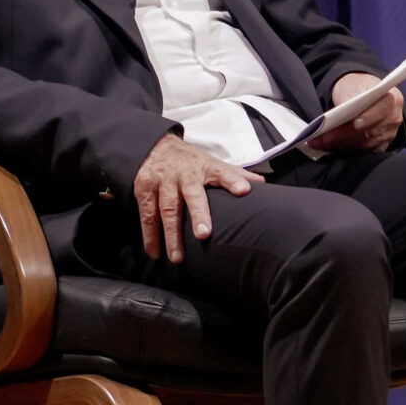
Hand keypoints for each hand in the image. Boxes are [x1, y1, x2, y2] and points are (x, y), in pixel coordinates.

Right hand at [134, 134, 260, 261]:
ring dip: (171, 234)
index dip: (234, 181)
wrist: (156, 146)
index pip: (224, 172)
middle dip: (198, 214)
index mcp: (206, 167)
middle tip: (204, 235)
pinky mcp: (143, 188)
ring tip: (177, 258)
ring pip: (166, 209)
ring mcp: (163, 181)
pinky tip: (154, 252)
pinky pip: (146, 214)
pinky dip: (149, 235)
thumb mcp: (213, 163)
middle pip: (192, 195)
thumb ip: (235, 174)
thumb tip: (262, 184)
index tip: (244, 191)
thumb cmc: (192, 162)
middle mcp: (185, 174)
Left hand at [308, 72, 403, 154]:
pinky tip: (328, 146)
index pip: (383, 109)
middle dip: (345, 135)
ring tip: (319, 142)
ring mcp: (387, 135)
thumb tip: (342, 110)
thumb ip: (350, 96)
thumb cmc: (356, 88)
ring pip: (364, 144)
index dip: (369, 117)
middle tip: (323, 137)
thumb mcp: (352, 85)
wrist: (359, 95)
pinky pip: (361, 152)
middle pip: (371, 131)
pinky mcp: (378, 146)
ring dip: (340, 144)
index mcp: (392, 99)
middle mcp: (393, 119)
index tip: (355, 123)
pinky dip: (343, 149)